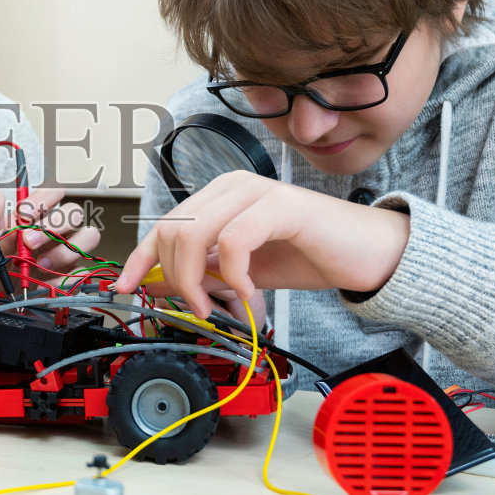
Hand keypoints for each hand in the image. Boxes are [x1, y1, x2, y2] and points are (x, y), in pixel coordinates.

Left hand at [8, 188, 102, 274]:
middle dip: (53, 226)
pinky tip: (44, 283)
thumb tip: (21, 219)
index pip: (55, 192)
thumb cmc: (1, 263)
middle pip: (75, 212)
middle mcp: (60, 229)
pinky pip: (82, 271)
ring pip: (90, 236)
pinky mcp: (74, 273)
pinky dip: (63, 278)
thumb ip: (11, 230)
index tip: (25, 213)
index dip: (44, 198)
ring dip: (63, 251)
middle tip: (29, 242)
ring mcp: (71, 250)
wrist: (0, 292)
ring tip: (40, 264)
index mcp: (41, 216)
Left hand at [112, 170, 409, 318]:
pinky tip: (249, 293)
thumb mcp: (243, 272)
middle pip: (173, 229)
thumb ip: (204, 273)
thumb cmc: (310, 257)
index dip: (140, 258)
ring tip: (217, 306)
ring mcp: (257, 191)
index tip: (126, 289)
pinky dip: (233, 276)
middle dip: (174, 277)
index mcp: (220, 195)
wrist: (368, 255)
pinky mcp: (281, 206)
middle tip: (197, 309)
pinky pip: (233, 242)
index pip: (164, 224)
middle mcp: (234, 185)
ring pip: (195, 233)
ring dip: (197, 280)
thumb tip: (157, 285)